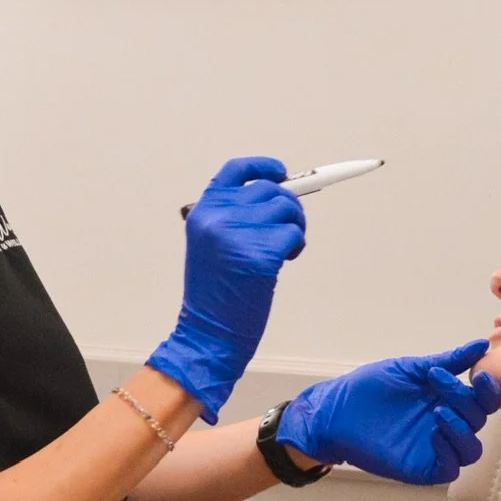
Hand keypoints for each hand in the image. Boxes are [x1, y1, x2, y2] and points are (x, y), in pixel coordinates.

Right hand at [148, 157, 305, 421]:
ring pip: (287, 209)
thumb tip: (277, 198)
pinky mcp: (260, 253)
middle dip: (289, 207)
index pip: (237, 170)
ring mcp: (239, 233)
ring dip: (295, 227)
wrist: (207, 333)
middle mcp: (218, 216)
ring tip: (284, 251)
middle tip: (289, 231)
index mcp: (203, 211)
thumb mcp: (212, 245)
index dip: (263, 167)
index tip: (282, 172)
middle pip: (271, 190)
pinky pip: (294, 234)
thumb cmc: (214, 295)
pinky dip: (297, 246)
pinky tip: (285, 262)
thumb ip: (235, 217)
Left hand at [276, 341, 500, 484]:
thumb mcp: (411, 369)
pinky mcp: (422, 467)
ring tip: (438, 413)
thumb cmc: (369, 388)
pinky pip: (449, 468)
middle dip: (464, 400)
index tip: (479, 375)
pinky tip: (434, 433)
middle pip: (477, 420)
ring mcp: (435, 447)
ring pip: (470, 450)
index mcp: (447, 399)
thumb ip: (448, 361)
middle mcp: (446, 424)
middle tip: (437, 382)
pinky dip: (448, 452)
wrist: (336, 411)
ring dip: (462, 430)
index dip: (488, 389)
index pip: (483, 399)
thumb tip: (481, 344)